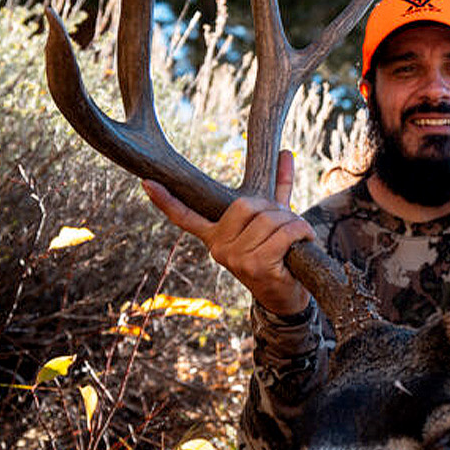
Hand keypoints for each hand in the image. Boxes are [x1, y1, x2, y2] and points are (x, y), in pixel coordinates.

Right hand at [140, 150, 315, 316]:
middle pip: (247, 205)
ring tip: (298, 237)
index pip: (186, 217)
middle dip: (275, 211)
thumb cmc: (279, 256)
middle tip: (288, 226)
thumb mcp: (274, 221)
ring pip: (269, 220)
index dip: (167, 201)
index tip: (146, 183)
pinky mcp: (255, 266)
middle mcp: (218, 248)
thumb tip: (286, 152)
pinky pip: (283, 234)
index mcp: (215, 236)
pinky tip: (303, 241)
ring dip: (293, 224)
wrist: (287, 297)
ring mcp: (234, 258)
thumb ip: (277, 190)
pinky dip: (300, 232)